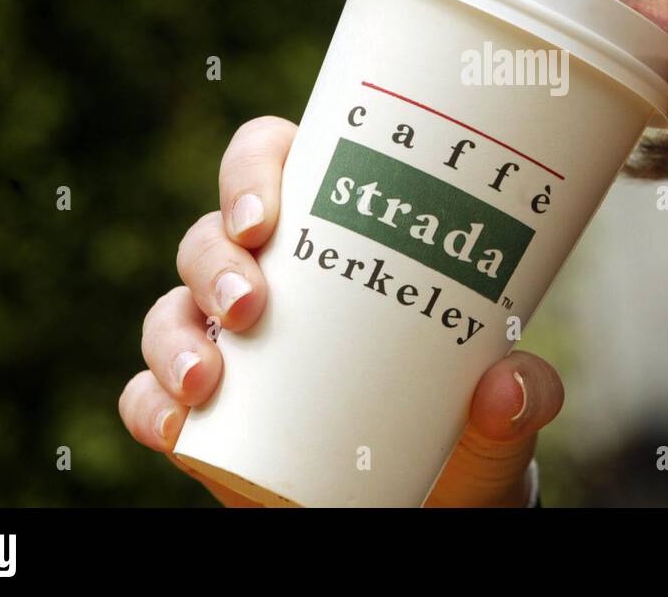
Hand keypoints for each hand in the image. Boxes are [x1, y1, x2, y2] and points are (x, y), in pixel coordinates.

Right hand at [118, 115, 564, 506]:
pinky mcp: (204, 412)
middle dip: (214, 260)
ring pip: (170, 305)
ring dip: (173, 332)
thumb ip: (520, 400)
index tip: (267, 217)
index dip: (253, 169)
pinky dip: (147, 402)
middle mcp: (274, 281)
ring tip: (210, 379)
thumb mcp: (498, 416)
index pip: (277, 164)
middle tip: (251, 307)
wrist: (422, 504)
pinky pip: (146, 392)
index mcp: (338, 242)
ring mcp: (230, 345)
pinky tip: (175, 425)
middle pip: (212, 233)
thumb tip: (511, 385)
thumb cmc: (457, 430)